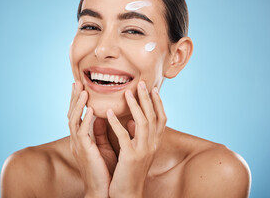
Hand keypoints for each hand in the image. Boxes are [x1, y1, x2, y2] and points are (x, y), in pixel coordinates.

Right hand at [68, 81, 115, 197]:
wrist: (102, 188)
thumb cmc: (103, 167)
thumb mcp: (101, 145)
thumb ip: (99, 131)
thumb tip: (101, 115)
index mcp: (81, 137)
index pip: (78, 114)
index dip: (78, 101)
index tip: (81, 86)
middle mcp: (77, 139)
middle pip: (72, 113)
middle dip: (74, 98)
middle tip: (77, 82)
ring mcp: (78, 145)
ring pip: (73, 120)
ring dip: (78, 105)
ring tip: (83, 91)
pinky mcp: (83, 151)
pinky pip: (81, 133)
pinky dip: (85, 120)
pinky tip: (90, 109)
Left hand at [107, 81, 166, 197]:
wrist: (127, 194)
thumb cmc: (129, 170)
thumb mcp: (136, 150)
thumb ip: (136, 134)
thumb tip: (131, 119)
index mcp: (154, 143)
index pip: (161, 119)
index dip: (159, 103)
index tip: (154, 89)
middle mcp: (152, 145)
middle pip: (153, 117)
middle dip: (148, 99)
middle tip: (142, 83)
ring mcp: (143, 151)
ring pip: (142, 122)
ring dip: (135, 106)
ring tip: (127, 92)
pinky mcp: (131, 157)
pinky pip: (124, 135)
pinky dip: (116, 123)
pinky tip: (108, 112)